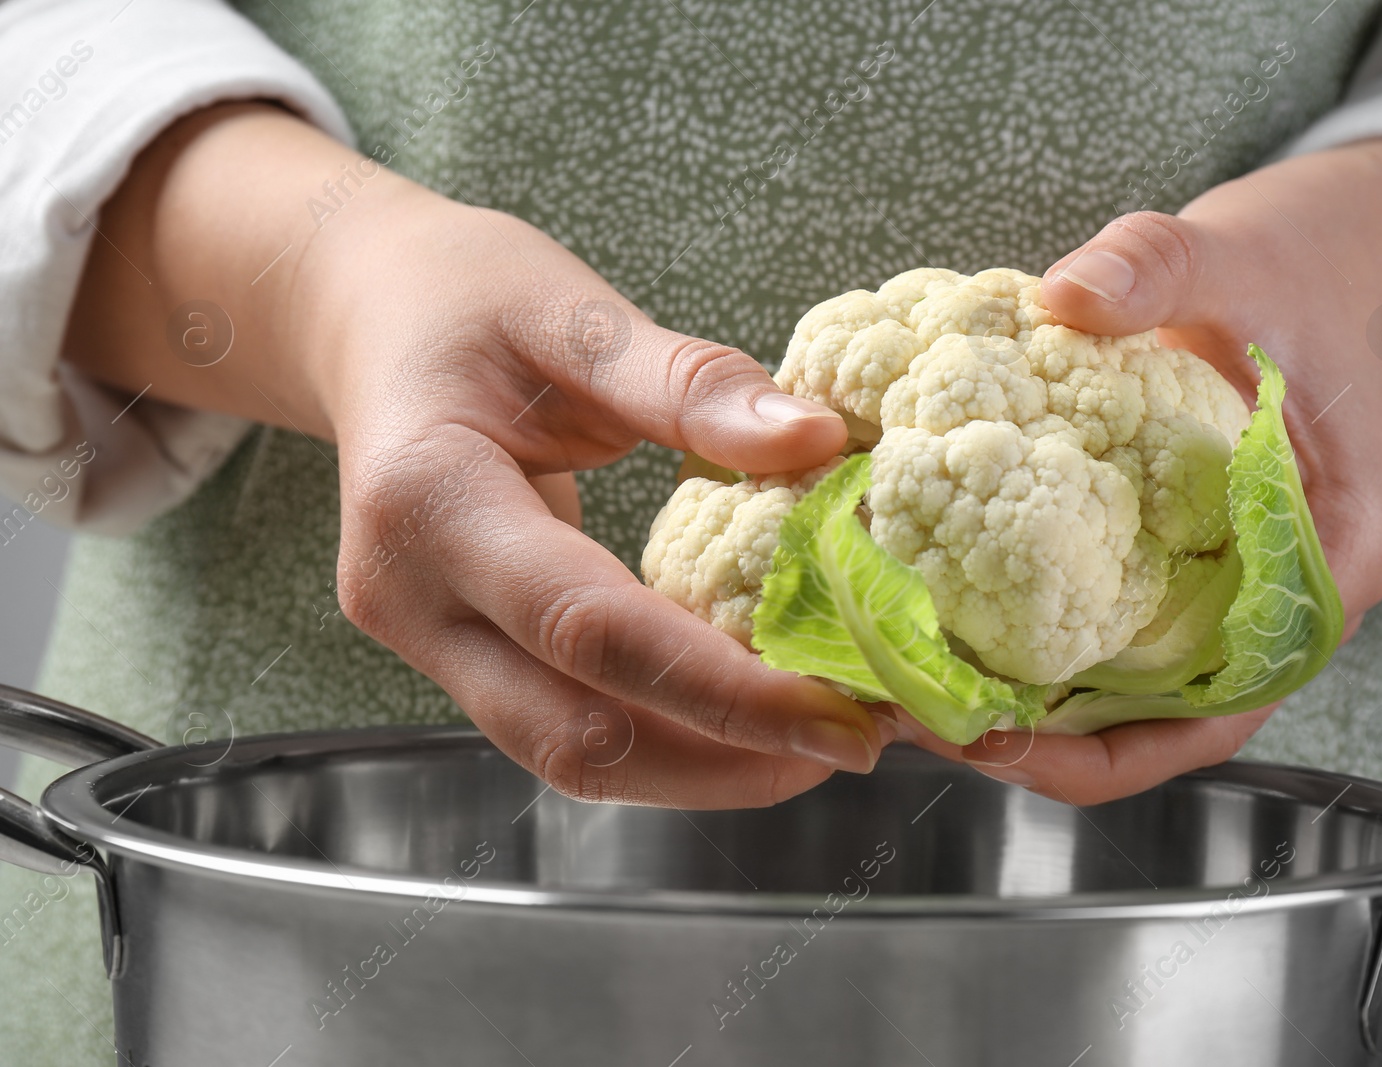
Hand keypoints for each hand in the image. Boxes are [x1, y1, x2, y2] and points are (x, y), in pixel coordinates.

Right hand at [66, 104, 895, 806]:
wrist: (366, 320)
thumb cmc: (461, 300)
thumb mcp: (572, 311)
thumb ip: (688, 382)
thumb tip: (815, 442)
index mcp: (429, 499)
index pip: (588, 629)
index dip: (721, 690)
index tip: (840, 711)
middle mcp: (410, 596)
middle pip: (576, 733)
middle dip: (726, 758)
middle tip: (858, 739)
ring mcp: (426, 638)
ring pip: (570, 754)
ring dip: (703, 767)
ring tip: (821, 737)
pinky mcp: (458, 654)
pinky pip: (567, 723)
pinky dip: (667, 734)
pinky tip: (748, 712)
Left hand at [929, 139, 1381, 804]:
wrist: (1314, 259)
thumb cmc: (1292, 274)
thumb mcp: (1229, 256)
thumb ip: (1157, 265)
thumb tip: (1067, 294)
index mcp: (1328, 563)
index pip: (1218, 712)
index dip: (1104, 753)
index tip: (998, 744)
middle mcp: (1277, 602)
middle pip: (1156, 727)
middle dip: (1038, 744)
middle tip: (916, 717)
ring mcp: (1223, 589)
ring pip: (1122, 693)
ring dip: (1020, 703)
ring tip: (907, 684)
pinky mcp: (1174, 562)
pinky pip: (1102, 629)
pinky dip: (1027, 639)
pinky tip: (941, 619)